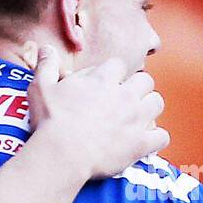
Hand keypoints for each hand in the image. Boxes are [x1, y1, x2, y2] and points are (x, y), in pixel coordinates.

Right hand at [28, 46, 167, 179]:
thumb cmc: (50, 122)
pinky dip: (155, 139)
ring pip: (157, 103)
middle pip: (145, 80)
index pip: (117, 65)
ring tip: (137, 117)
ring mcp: (136, 118)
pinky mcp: (140, 143)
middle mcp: (125, 94)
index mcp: (103, 79)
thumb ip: (46, 66)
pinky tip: (145, 142)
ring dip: (149, 108)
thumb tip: (45, 48)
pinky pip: (161, 136)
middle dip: (136, 88)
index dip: (111, 74)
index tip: (103, 84)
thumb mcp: (41, 89)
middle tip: (123, 100)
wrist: (62, 153)